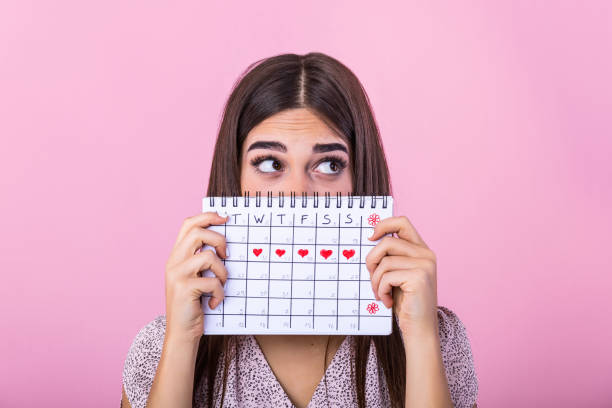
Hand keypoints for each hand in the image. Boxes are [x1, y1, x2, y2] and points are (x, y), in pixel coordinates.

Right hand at [164, 211, 228, 341]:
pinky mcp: (184, 289)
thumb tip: (225, 243)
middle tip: (227, 256)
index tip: (224, 218)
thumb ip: (202, 260)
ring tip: (221, 285)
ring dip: (222, 272)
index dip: (207, 217)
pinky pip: (212, 281)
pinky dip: (219, 292)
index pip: (188, 224)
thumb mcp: (196, 277)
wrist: (181, 333)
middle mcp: (173, 262)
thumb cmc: (194, 304)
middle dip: (219, 240)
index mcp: (176, 256)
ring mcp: (177, 275)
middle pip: (197, 233)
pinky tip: (214, 302)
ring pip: (208, 256)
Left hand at [365, 215, 438, 334]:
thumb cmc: (406, 302)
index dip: (383, 224)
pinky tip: (387, 301)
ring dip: (375, 280)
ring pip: (384, 261)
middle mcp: (426, 254)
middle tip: (372, 277)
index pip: (402, 222)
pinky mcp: (419, 278)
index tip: (371, 237)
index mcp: (422, 250)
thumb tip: (371, 238)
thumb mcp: (398, 274)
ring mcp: (424, 265)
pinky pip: (386, 276)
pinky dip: (381, 290)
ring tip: (380, 293)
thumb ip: (391, 256)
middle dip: (372, 260)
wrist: (420, 329)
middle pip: (387, 242)